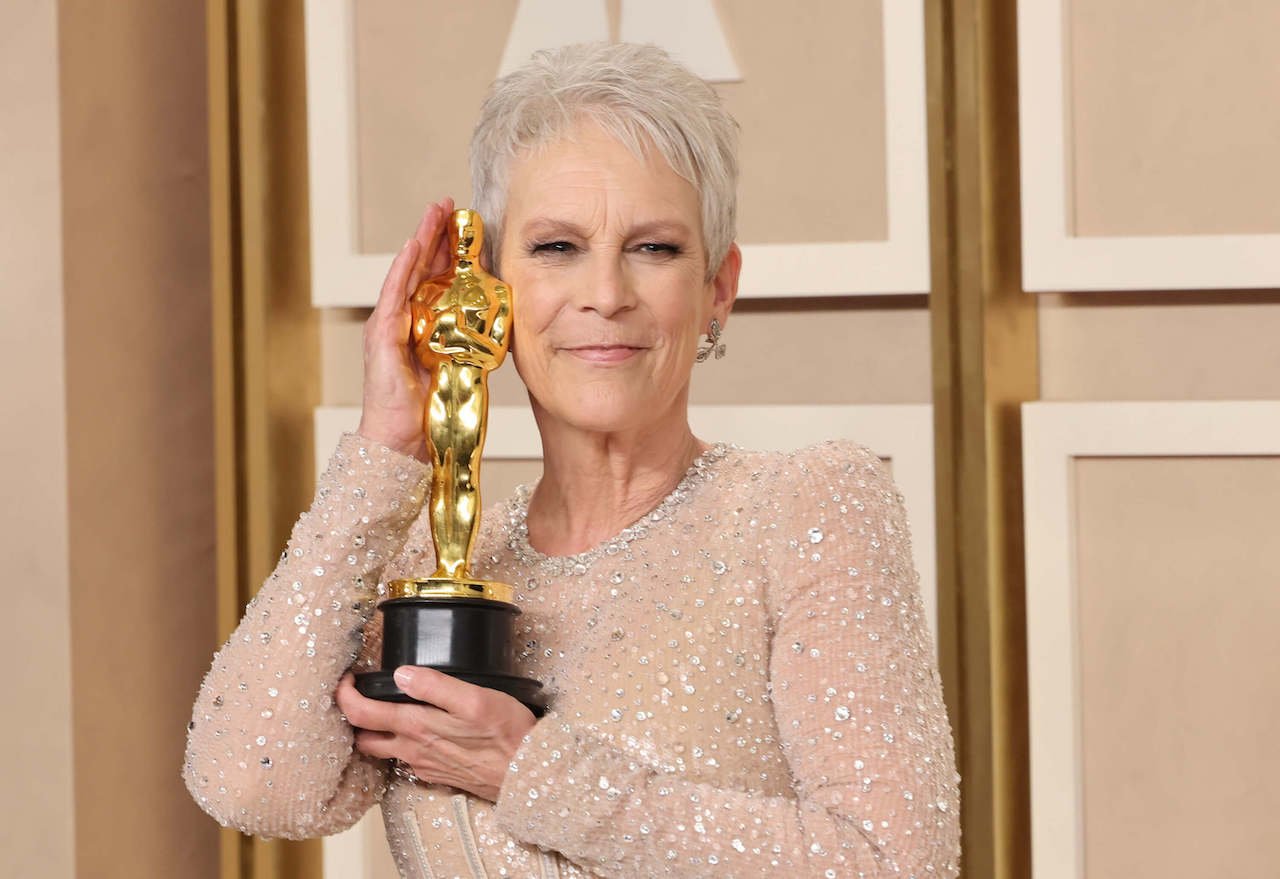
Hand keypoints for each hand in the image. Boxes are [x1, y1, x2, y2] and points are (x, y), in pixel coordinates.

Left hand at [336, 666, 536, 801]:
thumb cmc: (508, 734)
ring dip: (374, 732)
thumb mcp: (476, 700)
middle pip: (363, 738)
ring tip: (383, 707)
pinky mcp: (437, 773)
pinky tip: (416, 728)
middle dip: (353, 716)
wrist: (528, 776)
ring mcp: (423, 766)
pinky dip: (399, 742)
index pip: (360, 714)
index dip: (345, 694)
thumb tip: (401, 674)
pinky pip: (405, 759)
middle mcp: (412, 751)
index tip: (348, 677)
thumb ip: (436, 686)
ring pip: (383, 751)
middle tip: (359, 693)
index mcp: (416, 728)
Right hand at [355, 198, 454, 459]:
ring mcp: (389, 326)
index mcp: (421, 327)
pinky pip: (394, 295)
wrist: (400, 443)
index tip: (463, 226)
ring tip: (433, 213)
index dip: (447, 252)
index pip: (434, 281)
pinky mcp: (382, 337)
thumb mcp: (457, 370)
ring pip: (407, 273)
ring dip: (420, 240)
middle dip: (434, 235)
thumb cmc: (426, 413)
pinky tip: (414, 246)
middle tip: (448, 205)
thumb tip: (495, 330)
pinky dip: (403, 269)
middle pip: (420, 269)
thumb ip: (469, 346)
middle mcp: (402, 321)